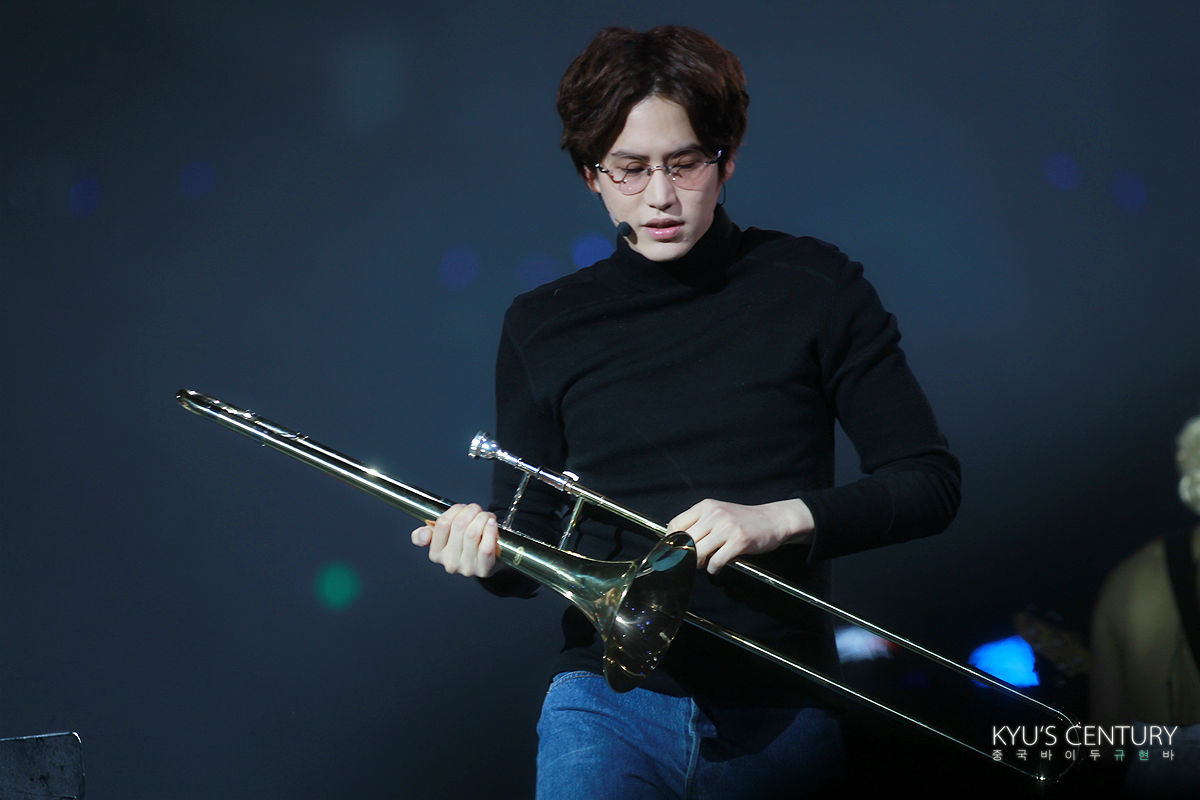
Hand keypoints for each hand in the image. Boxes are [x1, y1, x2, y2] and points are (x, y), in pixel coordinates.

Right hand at [410, 503, 499, 577]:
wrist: (490, 560)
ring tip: (486, 516)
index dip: (455, 510)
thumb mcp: (444, 538)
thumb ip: (426, 533)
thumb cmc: (466, 544)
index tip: (463, 508)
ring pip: (472, 534)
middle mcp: (449, 563)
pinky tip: (492, 524)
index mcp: (436, 553)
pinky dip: (490, 531)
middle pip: (459, 526)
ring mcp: (467, 568)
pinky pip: (485, 548)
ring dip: (482, 518)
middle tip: (478, 509)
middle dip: (471, 511)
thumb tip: (423, 534)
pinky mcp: (484, 569)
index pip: (442, 524)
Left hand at [667, 498, 813, 574]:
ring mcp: (727, 527)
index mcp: (706, 506)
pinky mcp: (739, 541)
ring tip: (705, 563)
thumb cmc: (743, 520)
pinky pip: (716, 561)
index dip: (672, 541)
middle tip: (692, 561)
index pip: (676, 524)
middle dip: (686, 555)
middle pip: (686, 541)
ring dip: (699, 564)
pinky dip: (713, 568)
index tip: (676, 551)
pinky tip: (717, 567)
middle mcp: (714, 514)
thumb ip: (699, 522)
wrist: (773, 519)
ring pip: (699, 552)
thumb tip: (676, 540)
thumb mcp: (718, 513)